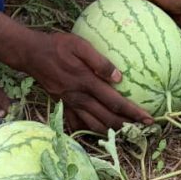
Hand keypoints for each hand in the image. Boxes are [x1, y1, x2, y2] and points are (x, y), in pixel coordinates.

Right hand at [21, 32, 152, 133]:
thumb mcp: (80, 45)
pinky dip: (89, 131)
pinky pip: (77, 124)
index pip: (115, 102)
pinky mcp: (62, 105)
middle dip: (127, 127)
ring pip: (93, 125)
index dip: (133, 112)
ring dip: (111, 132)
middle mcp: (79, 97)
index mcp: (87, 82)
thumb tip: (119, 78)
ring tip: (126, 134)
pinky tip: (98, 132)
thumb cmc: (58, 45)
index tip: (149, 119)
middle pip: (107, 119)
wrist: (31, 54)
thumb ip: (100, 61)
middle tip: (144, 131)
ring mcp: (70, 104)